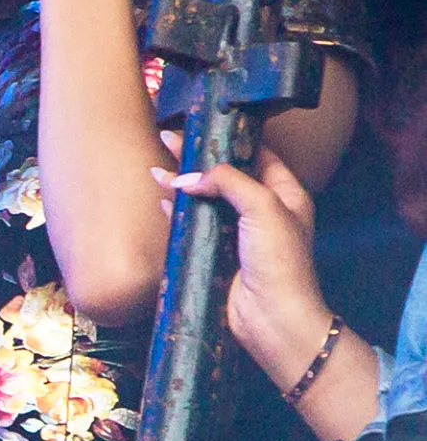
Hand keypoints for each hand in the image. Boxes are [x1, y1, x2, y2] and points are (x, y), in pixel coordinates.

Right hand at [156, 145, 332, 389]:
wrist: (271, 317)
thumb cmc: (280, 261)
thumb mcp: (263, 206)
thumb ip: (227, 181)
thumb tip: (186, 178)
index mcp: (284, 194)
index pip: (257, 154)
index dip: (231, 138)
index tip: (204, 123)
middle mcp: (261, 210)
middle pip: (224, 174)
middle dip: (197, 157)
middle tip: (169, 137)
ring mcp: (236, 232)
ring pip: (205, 199)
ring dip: (181, 183)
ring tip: (157, 166)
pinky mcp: (215, 253)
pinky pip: (191, 225)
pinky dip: (175, 210)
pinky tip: (162, 199)